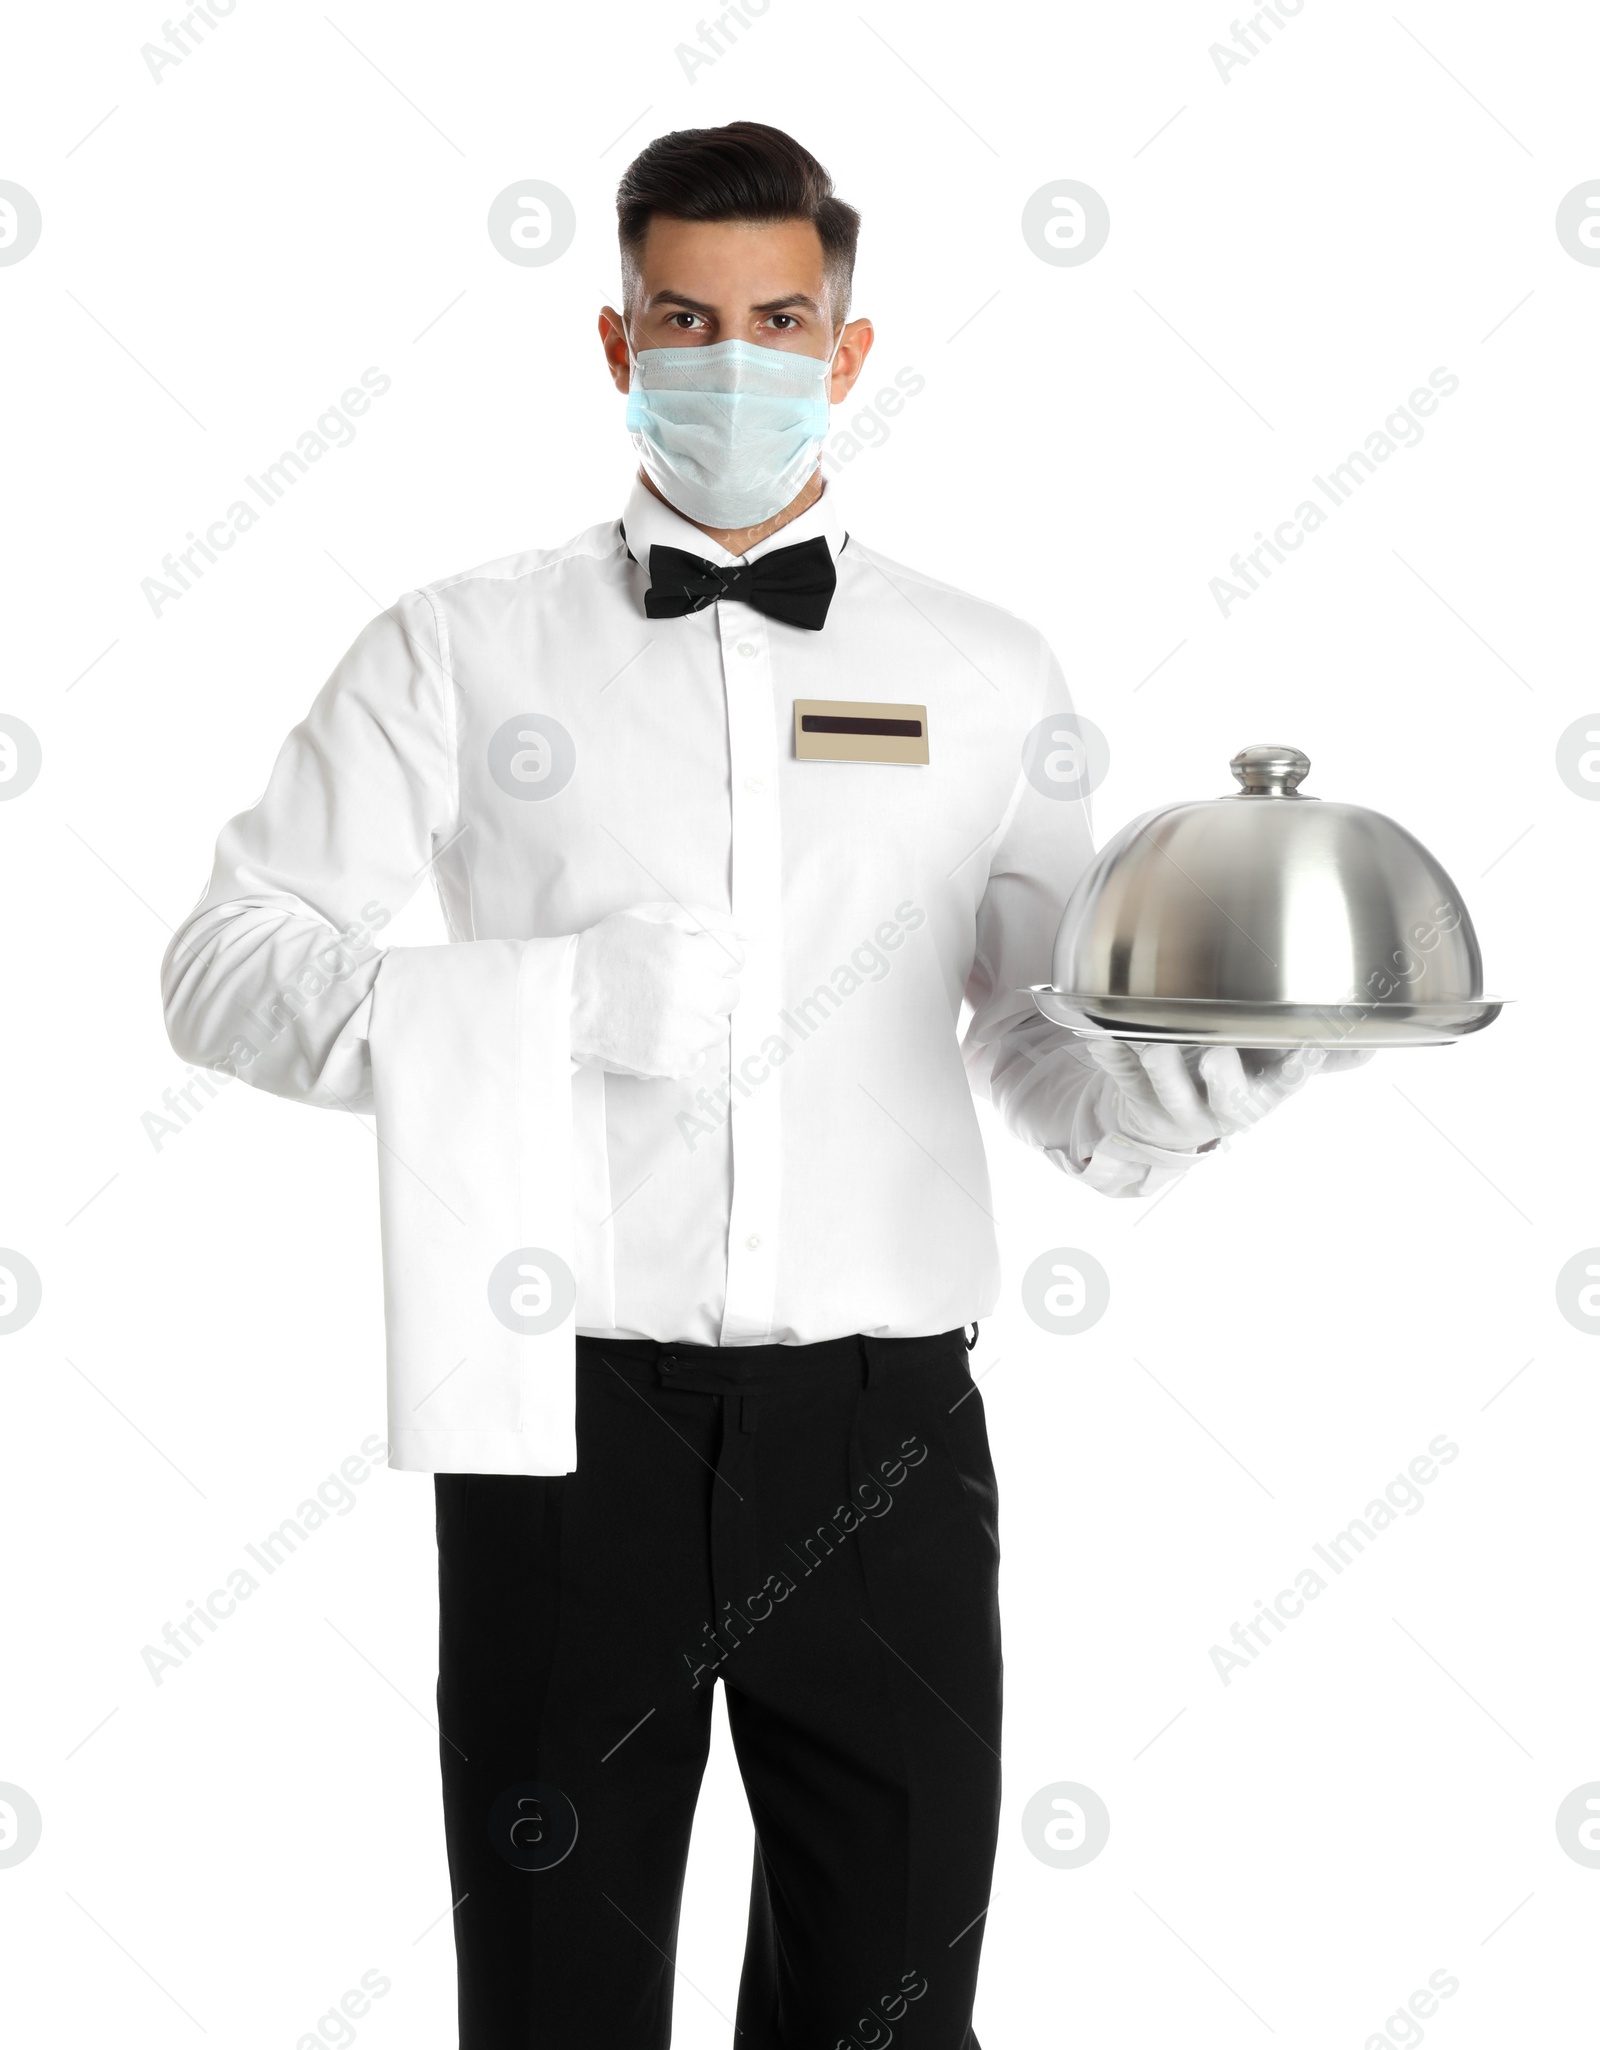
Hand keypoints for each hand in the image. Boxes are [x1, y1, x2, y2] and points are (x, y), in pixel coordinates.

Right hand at [571, 902, 741, 1079]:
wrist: (564, 998)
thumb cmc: (606, 952)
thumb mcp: (653, 916)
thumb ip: (708, 919)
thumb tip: (755, 933)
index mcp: (692, 956)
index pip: (735, 958)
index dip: (709, 956)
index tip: (686, 960)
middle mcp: (695, 996)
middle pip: (730, 993)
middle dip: (707, 985)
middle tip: (670, 983)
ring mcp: (685, 1034)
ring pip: (718, 1026)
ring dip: (698, 1017)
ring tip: (661, 1008)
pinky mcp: (673, 1062)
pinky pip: (699, 1056)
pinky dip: (682, 1046)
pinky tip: (655, 1030)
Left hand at [1081, 1038, 1373, 1154]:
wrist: (1163, 1127)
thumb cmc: (1228, 1087)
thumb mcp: (1269, 1076)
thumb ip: (1313, 1058)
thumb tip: (1371, 1044)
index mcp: (1258, 1099)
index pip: (1286, 1086)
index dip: (1297, 1071)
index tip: (1306, 1049)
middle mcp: (1218, 1109)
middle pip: (1225, 1097)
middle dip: (1223, 1075)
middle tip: (1217, 1052)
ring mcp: (1174, 1106)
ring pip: (1166, 1087)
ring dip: (1160, 1064)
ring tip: (1155, 1041)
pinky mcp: (1133, 1095)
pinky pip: (1118, 1073)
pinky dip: (1107, 1052)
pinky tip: (1097, 1033)